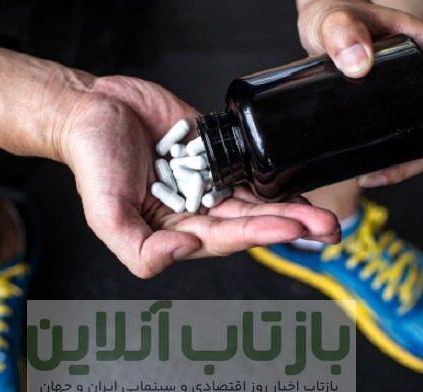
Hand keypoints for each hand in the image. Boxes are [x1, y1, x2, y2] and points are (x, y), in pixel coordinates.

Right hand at [57, 75, 339, 277]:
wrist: (94, 110)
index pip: (224, 237)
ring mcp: (209, 177)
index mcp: (176, 228)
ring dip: (291, 205)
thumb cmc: (94, 163)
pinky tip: (299, 180)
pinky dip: (273, 174)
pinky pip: (248, 163)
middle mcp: (198, 207)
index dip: (258, 234)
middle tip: (328, 228)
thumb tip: (186, 251)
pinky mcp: (215, 149)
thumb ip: (141, 250)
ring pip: (255, 196)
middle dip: (288, 226)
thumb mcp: (106, 215)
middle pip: (250, 221)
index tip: (289, 229)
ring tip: (325, 215)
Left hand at [296, 0, 422, 185]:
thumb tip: (359, 64)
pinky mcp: (398, 109)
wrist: (319, 26)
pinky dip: (400, 161)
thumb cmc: (333, 14)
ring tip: (375, 174)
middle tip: (407, 172)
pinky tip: (373, 170)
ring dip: (415, 164)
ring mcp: (417, 94)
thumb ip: (342, 34)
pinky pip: (412, 140)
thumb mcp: (333, 21)